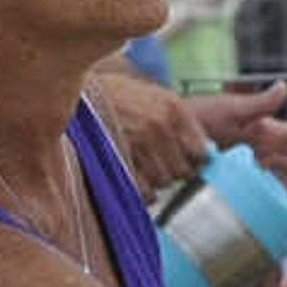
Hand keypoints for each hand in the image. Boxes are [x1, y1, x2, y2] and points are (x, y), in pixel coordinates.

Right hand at [87, 69, 210, 188]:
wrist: (82, 95)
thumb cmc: (121, 97)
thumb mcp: (156, 97)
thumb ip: (180, 123)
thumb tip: (204, 154)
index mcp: (174, 109)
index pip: (201, 152)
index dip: (194, 160)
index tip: (186, 160)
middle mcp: (160, 126)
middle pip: (183, 172)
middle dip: (173, 171)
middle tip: (160, 163)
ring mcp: (140, 144)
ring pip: (164, 183)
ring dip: (157, 180)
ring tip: (144, 167)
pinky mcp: (121, 160)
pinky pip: (145, 192)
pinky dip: (143, 191)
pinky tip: (136, 177)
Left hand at [189, 83, 286, 208]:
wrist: (164, 139)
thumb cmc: (195, 118)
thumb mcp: (226, 110)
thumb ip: (257, 104)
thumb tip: (284, 87)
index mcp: (265, 132)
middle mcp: (263, 152)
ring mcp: (251, 171)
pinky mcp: (238, 187)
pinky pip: (265, 202)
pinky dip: (280, 213)